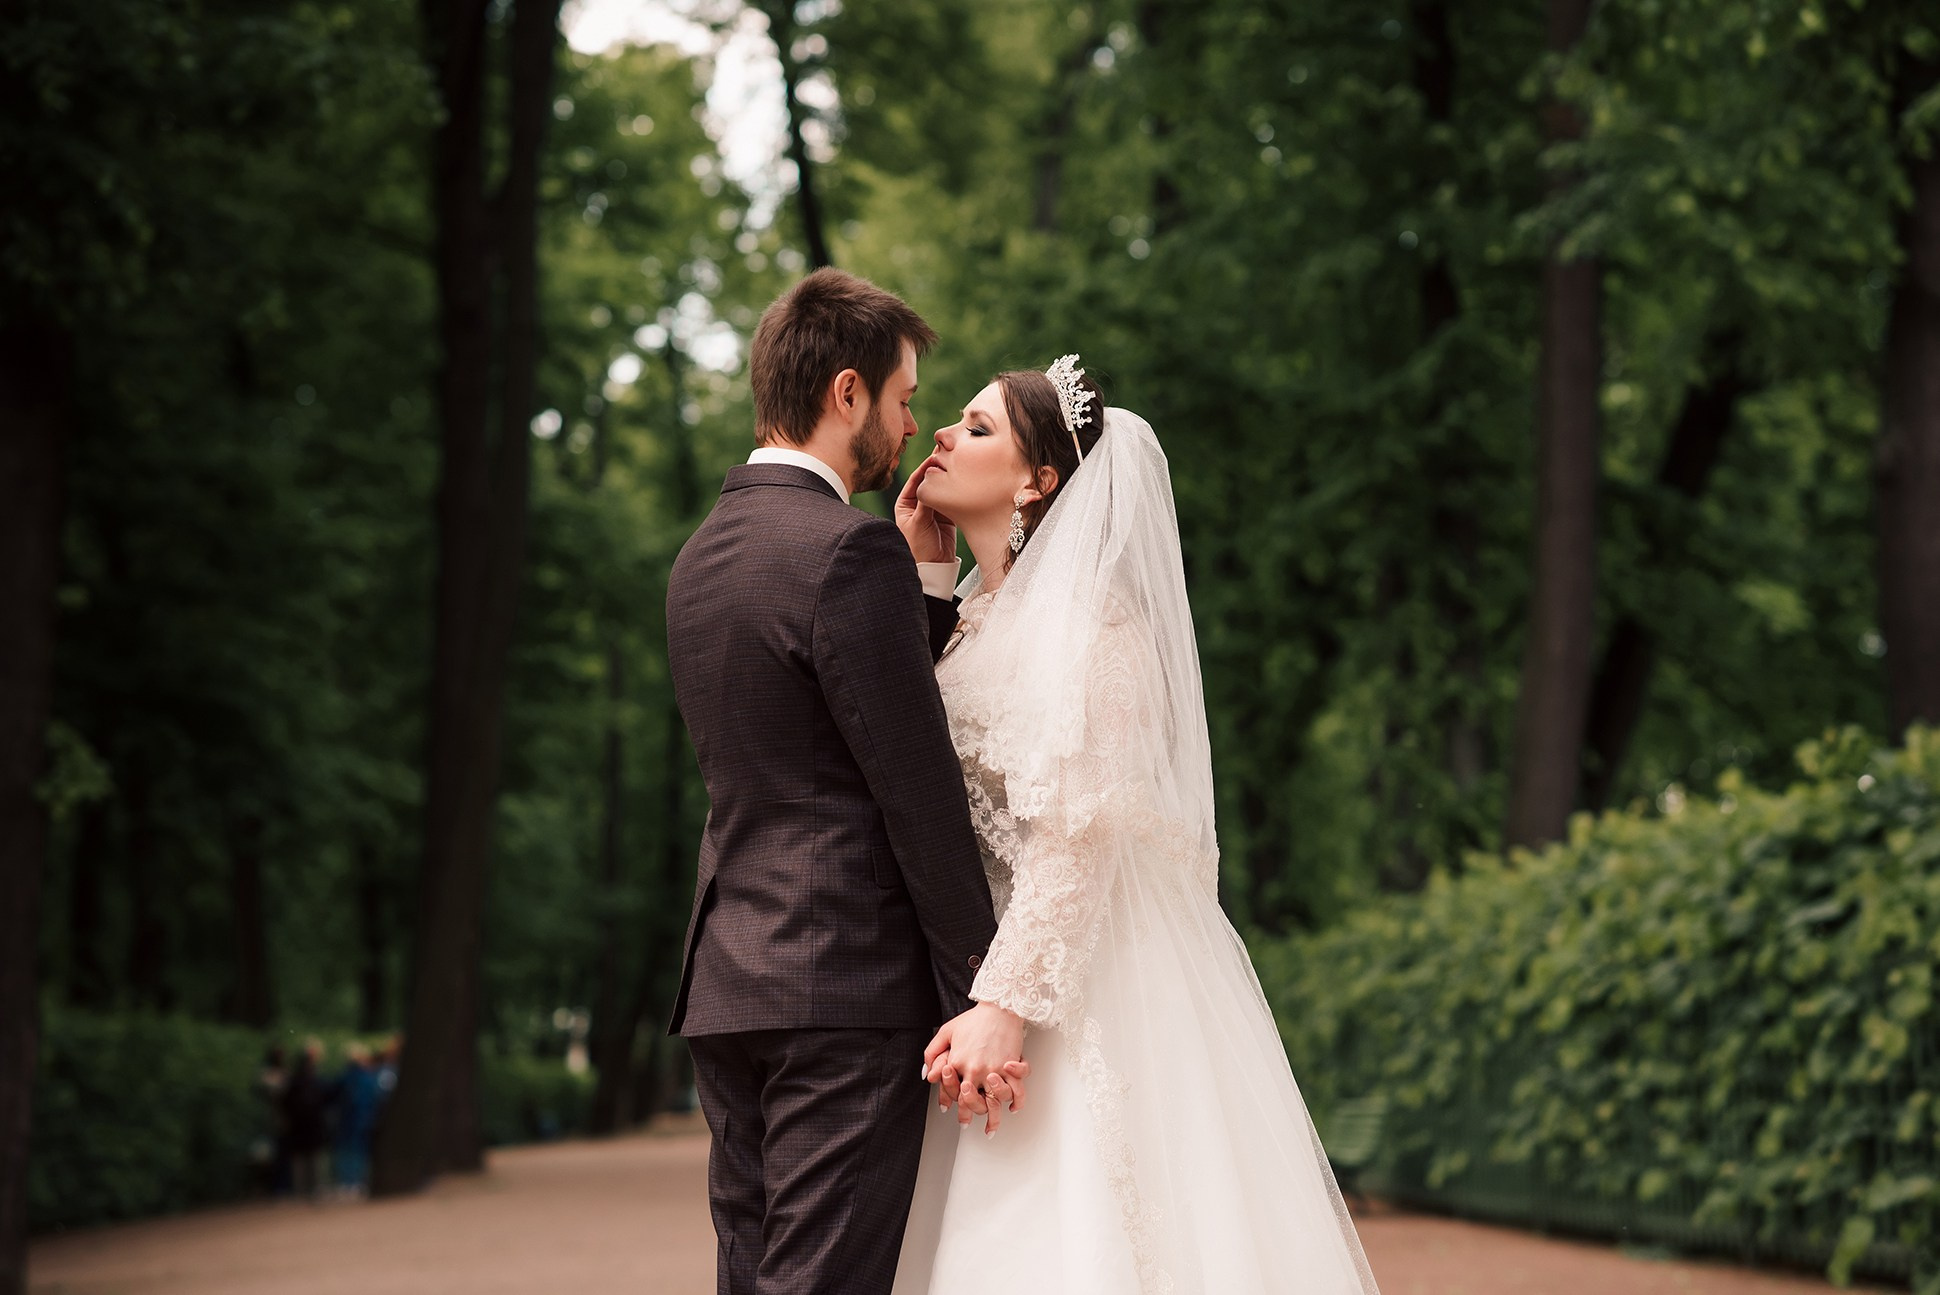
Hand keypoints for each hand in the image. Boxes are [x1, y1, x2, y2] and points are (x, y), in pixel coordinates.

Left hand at [895, 454, 955, 563]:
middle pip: (930, 482)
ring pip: (942, 489)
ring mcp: (934, 510)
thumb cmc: (917, 548)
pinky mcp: (948, 517)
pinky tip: (964, 480)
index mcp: (905, 504)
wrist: (933, 569)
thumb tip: (932, 480)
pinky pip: (952, 500)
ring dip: (949, 479)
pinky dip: (957, 491)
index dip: (926, 467)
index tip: (936, 456)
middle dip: (939, 470)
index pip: (916, 480)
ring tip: (959, 464)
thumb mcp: (918, 522)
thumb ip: (926, 501)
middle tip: (949, 454)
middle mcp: (919, 505)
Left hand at [923, 1003, 1026, 1128]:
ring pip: (994, 1104)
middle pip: (971, 1103)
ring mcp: (995, 1071)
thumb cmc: (974, 1019)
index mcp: (958, 1062)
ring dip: (993, 1116)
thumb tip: (928, 1075)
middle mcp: (976, 1070)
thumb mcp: (946, 1032)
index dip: (949, 1103)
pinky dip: (1017, 1103)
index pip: (951, 1091)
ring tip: (990, 1124)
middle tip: (965, 1122)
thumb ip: (932, 1053)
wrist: (999, 1007)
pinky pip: (1017, 1092)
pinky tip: (1012, 1109)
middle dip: (968, 1115)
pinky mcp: (1012, 1068)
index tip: (948, 1110)